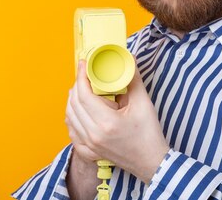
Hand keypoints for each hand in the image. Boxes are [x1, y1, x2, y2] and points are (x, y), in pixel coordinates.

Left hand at [65, 60, 169, 183]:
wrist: (152, 162)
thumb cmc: (149, 134)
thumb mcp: (144, 104)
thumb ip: (133, 79)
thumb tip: (128, 59)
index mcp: (106, 122)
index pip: (84, 95)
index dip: (81, 76)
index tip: (83, 64)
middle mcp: (93, 135)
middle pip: (74, 104)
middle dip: (76, 86)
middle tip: (84, 75)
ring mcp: (90, 145)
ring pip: (70, 117)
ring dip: (72, 101)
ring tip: (81, 89)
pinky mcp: (90, 151)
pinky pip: (72, 132)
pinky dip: (72, 119)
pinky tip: (78, 111)